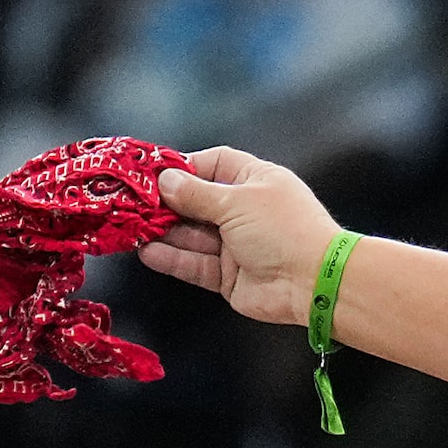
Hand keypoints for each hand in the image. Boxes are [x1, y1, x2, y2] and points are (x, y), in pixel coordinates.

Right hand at [141, 147, 343, 329]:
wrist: (316, 284)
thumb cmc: (284, 230)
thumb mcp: (236, 201)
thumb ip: (196, 193)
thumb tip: (165, 181)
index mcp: (256, 181)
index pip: (214, 164)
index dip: (183, 167)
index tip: (152, 172)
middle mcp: (246, 211)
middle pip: (196, 201)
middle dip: (165, 202)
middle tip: (131, 201)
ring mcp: (238, 245)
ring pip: (191, 235)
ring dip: (163, 231)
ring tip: (130, 226)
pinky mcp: (230, 276)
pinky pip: (195, 264)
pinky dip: (172, 258)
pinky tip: (147, 251)